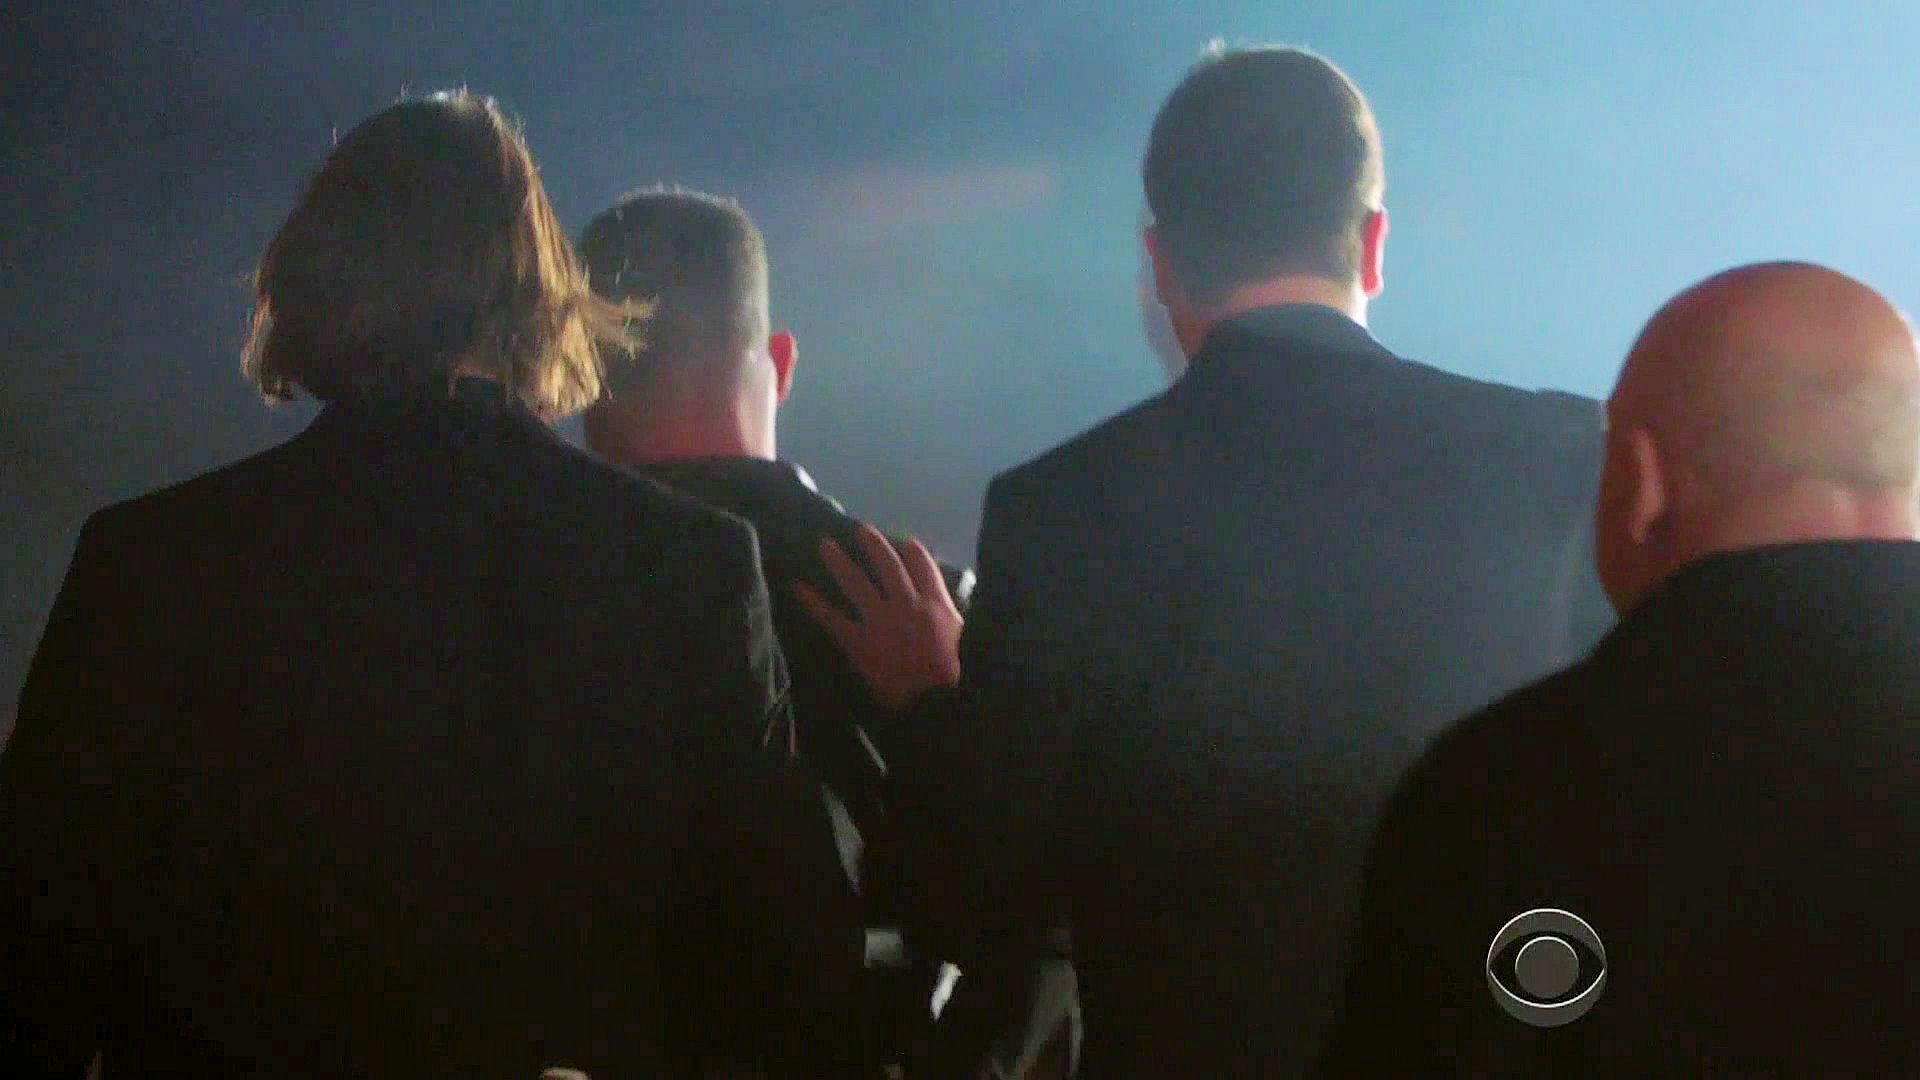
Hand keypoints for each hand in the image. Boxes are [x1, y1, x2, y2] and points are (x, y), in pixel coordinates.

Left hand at [794, 524, 962, 709]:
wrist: (937, 706)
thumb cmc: (958, 677)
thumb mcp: (968, 639)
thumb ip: (956, 619)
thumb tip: (951, 609)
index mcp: (937, 604)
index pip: (923, 566)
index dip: (913, 551)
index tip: (904, 541)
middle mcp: (907, 603)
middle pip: (888, 565)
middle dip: (873, 545)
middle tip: (860, 530)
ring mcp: (880, 621)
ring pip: (856, 583)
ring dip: (839, 562)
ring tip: (825, 545)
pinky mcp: (859, 642)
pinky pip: (832, 618)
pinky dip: (813, 602)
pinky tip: (797, 587)